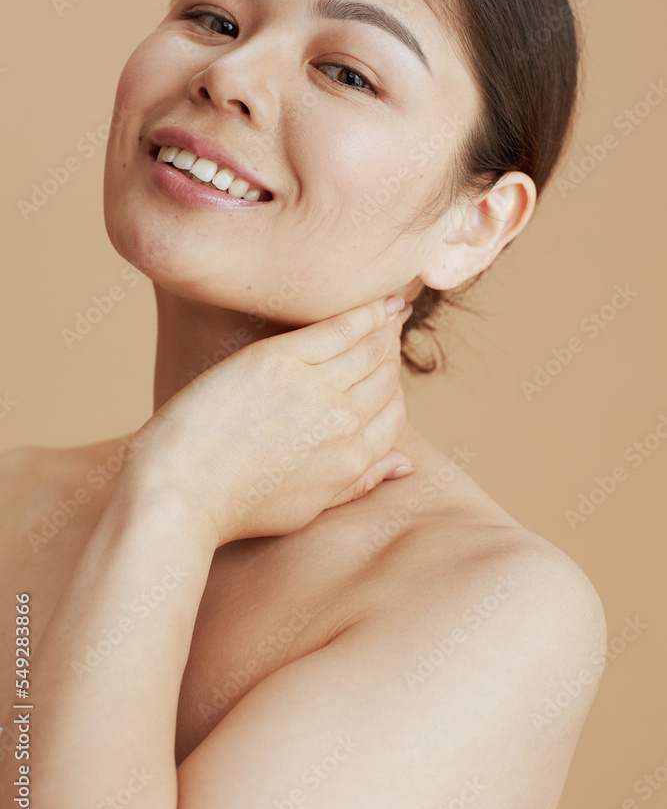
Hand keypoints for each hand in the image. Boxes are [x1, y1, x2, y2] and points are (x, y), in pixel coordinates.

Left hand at [119, 295, 414, 545]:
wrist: (179, 491)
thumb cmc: (233, 505)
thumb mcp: (307, 507)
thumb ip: (358, 482)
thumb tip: (405, 465)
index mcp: (351, 461)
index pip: (394, 414)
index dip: (393, 390)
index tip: (385, 372)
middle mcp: (342, 423)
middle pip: (385, 377)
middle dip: (390, 353)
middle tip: (389, 330)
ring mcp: (313, 389)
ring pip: (368, 348)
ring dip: (383, 327)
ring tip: (386, 310)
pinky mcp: (279, 360)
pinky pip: (338, 328)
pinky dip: (363, 313)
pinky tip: (375, 301)